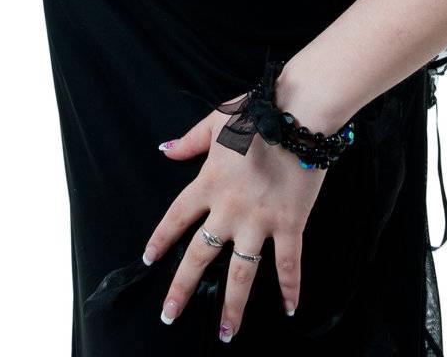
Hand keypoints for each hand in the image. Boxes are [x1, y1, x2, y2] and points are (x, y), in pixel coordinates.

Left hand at [143, 92, 328, 339]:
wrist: (298, 113)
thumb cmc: (257, 112)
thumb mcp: (216, 121)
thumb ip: (190, 141)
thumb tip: (165, 149)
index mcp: (208, 182)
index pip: (177, 217)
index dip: (161, 238)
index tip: (148, 259)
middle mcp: (229, 209)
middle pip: (200, 255)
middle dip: (183, 288)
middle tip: (169, 315)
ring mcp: (259, 220)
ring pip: (242, 272)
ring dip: (233, 305)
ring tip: (226, 334)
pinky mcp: (290, 224)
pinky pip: (289, 263)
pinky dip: (291, 288)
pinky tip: (289, 309)